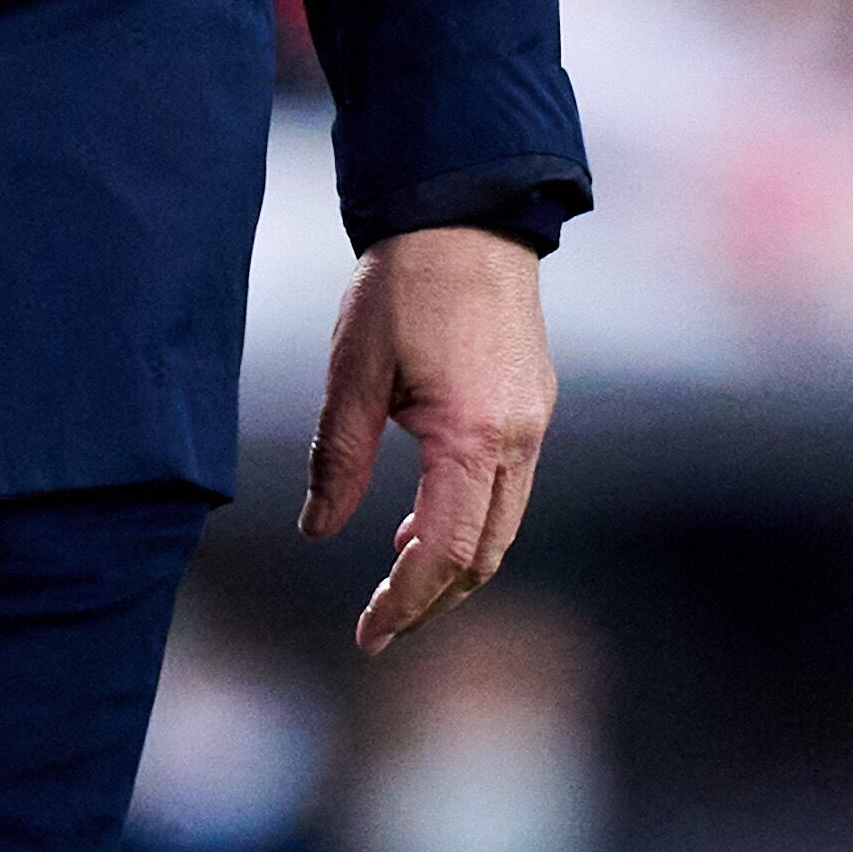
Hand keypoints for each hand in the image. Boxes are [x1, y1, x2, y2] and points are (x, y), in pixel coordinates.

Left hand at [299, 226, 555, 655]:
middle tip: (378, 626)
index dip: (404, 603)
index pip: (442, 552)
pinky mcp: (532, 404)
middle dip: (432, 600)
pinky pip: (509, 488)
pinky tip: (421, 515)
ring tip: (395, 576)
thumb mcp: (353, 374)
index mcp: (472, 438)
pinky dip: (469, 520)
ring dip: (453, 563)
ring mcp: (532, 422)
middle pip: (484, 554)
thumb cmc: (404, 286)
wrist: (467, 216)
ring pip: (502, 526)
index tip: (367, 635)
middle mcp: (517, 439)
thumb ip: (340, 460)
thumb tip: (319, 529)